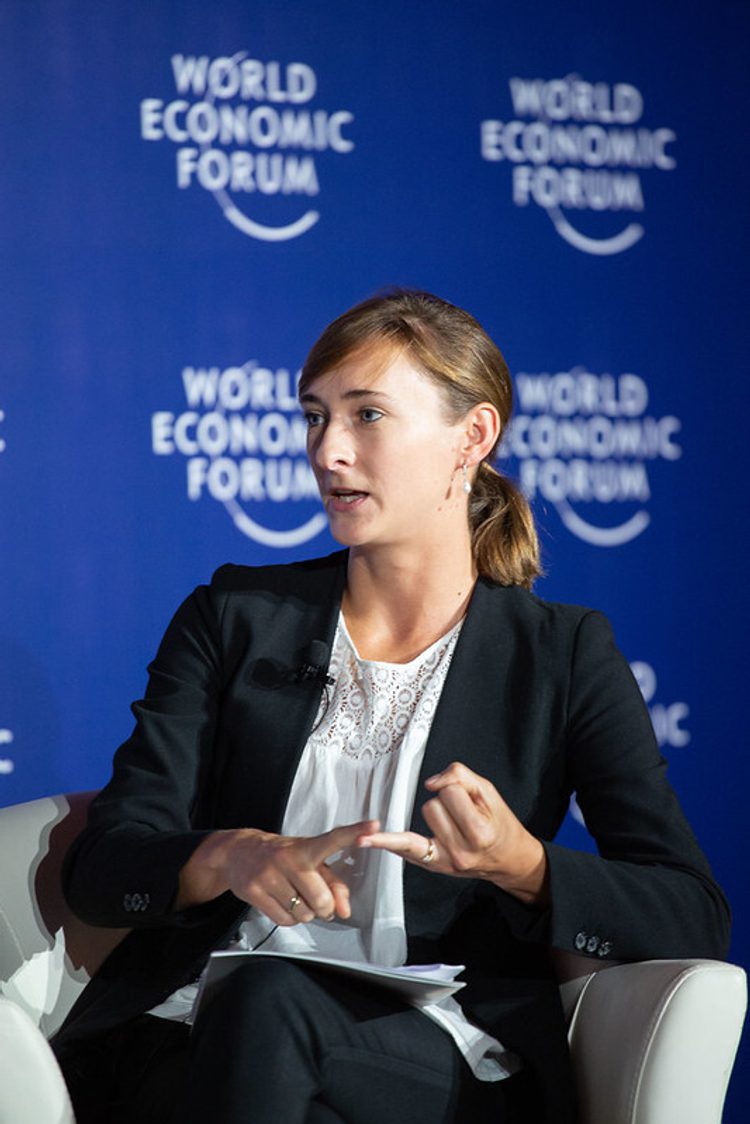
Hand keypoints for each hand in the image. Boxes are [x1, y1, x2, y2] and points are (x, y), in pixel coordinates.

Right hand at [177, 819, 379, 922]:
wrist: (238, 852)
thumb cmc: (283, 855)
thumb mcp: (309, 860)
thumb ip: (334, 884)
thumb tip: (345, 912)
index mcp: (306, 848)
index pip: (334, 839)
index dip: (355, 832)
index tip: (374, 825)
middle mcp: (288, 859)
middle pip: (321, 901)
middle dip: (323, 907)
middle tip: (316, 899)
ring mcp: (269, 876)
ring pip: (303, 915)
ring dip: (304, 913)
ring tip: (295, 897)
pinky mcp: (254, 892)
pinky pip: (284, 920)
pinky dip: (289, 919)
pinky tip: (283, 903)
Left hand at [358, 762, 548, 904]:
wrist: (507, 859)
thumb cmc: (499, 823)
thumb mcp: (489, 792)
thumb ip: (460, 776)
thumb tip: (430, 782)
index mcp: (479, 833)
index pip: (450, 793)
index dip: (459, 790)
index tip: (471, 802)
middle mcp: (460, 852)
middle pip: (432, 806)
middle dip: (446, 802)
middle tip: (464, 815)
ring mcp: (443, 862)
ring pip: (423, 816)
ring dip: (437, 814)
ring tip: (456, 825)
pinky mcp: (431, 865)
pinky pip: (404, 848)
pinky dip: (384, 842)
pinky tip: (364, 840)